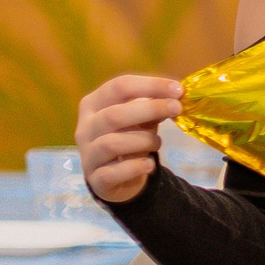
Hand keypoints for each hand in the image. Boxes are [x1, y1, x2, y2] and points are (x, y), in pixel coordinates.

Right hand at [76, 74, 184, 204]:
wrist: (117, 176)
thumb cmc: (130, 137)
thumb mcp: (141, 118)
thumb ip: (154, 106)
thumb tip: (176, 96)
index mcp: (93, 104)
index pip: (118, 86)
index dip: (150, 85)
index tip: (179, 89)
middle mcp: (85, 128)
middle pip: (113, 115)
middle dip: (150, 109)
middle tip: (177, 109)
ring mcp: (88, 154)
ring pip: (112, 144)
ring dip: (144, 141)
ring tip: (157, 143)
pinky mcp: (95, 179)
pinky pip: (113, 173)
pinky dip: (136, 167)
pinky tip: (149, 164)